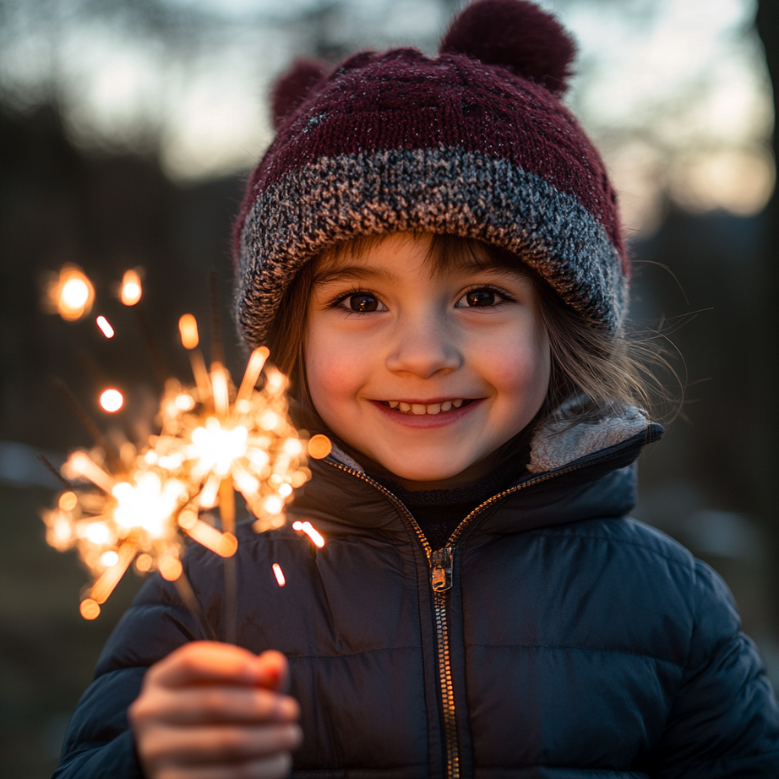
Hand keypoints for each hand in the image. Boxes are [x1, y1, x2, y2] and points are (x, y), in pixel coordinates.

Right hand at [129, 642, 301, 778]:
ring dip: (268, 739)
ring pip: (224, 742)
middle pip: (212, 702)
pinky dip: (261, 768)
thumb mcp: (230, 687)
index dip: (230, 663)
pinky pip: (225, 776)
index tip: (262, 672)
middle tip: (292, 710)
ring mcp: (155, 753)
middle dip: (261, 706)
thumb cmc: (214, 713)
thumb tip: (275, 665)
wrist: (182, 763)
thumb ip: (256, 673)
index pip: (192, 661)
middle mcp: (150, 713)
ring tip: (292, 735)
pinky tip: (279, 760)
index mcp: (162, 679)